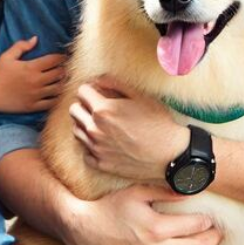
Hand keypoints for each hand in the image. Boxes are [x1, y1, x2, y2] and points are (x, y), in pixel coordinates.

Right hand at [0, 37, 65, 113]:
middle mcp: (36, 81)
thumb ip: (21, 46)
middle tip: (63, 68)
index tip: (62, 57)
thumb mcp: (7, 56)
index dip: (61, 57)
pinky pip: (51, 103)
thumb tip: (35, 39)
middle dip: (63, 69)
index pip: (54, 60)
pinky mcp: (32, 106)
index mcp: (31, 67)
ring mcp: (35, 95)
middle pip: (59, 74)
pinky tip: (56, 94)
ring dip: (61, 83)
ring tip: (61, 80)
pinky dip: (57, 98)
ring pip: (58, 88)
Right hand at [64, 184, 222, 244]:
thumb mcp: (137, 192)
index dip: (208, 221)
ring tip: (209, 244)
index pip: (195, 226)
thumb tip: (190, 189)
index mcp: (157, 228)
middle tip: (219, 230)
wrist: (87, 231)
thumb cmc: (111, 208)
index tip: (212, 217)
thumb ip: (166, 191)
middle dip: (212, 238)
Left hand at [71, 76, 186, 181]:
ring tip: (101, 124)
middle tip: (98, 106)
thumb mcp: (140, 97)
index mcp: (103, 110)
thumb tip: (97, 79)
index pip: (81, 92)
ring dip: (84, 124)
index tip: (98, 91)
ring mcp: (96, 149)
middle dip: (83, 104)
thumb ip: (115, 84)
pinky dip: (90, 146)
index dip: (90, 88)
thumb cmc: (158, 123)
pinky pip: (85, 152)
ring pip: (76, 131)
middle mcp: (95, 129)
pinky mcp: (101, 164)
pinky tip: (103, 142)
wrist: (169, 154)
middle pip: (73, 110)